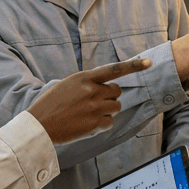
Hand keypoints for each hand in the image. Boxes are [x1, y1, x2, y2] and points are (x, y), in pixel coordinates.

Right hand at [27, 58, 151, 143]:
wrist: (39, 125)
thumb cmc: (51, 104)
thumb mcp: (67, 85)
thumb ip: (87, 83)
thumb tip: (105, 89)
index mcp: (84, 78)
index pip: (114, 69)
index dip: (133, 66)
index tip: (150, 63)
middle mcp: (91, 91)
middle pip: (116, 92)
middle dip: (110, 96)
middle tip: (95, 102)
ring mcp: (94, 108)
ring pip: (115, 107)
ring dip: (107, 110)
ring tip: (89, 113)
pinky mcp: (95, 124)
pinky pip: (109, 122)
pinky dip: (102, 124)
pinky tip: (87, 124)